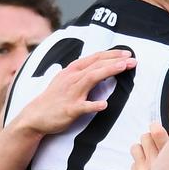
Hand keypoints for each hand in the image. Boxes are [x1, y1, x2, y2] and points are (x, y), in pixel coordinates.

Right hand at [19, 49, 136, 135]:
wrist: (35, 116)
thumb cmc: (54, 98)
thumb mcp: (66, 79)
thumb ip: (82, 72)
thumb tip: (98, 65)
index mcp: (72, 71)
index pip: (95, 58)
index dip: (111, 54)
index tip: (127, 53)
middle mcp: (72, 79)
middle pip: (96, 66)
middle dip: (115, 61)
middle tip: (133, 60)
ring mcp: (71, 94)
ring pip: (91, 79)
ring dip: (108, 72)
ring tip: (123, 68)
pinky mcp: (70, 109)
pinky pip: (83, 107)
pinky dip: (93, 105)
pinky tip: (104, 105)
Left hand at [130, 122, 168, 169]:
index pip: (156, 131)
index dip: (155, 126)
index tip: (156, 128)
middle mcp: (156, 164)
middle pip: (144, 137)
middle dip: (149, 138)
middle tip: (153, 144)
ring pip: (135, 147)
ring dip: (141, 150)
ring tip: (148, 156)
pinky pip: (133, 164)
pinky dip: (139, 166)